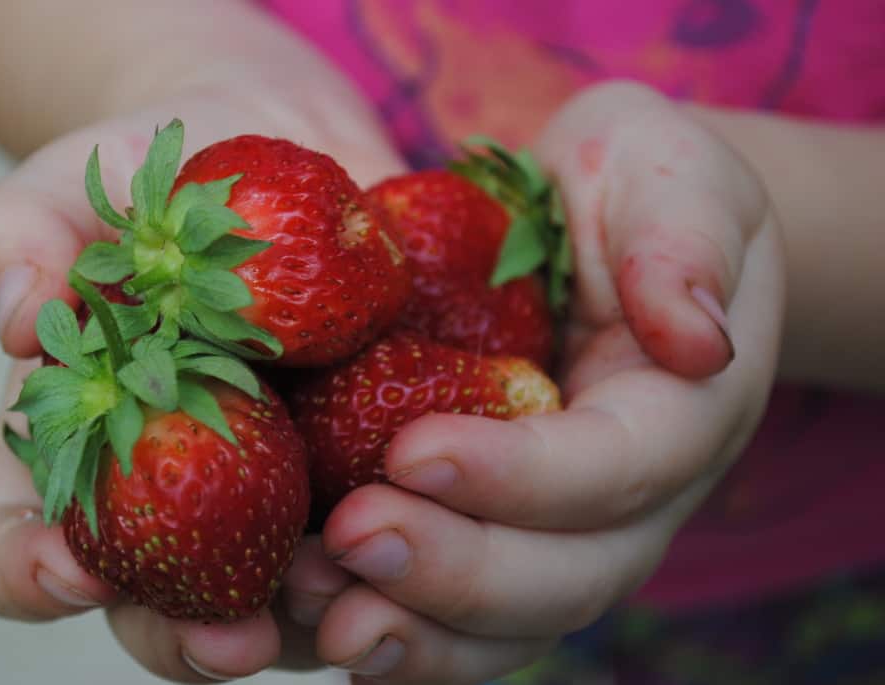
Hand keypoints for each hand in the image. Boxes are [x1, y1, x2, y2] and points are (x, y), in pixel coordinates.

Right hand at [0, 89, 403, 681]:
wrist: (280, 163)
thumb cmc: (156, 187)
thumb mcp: (75, 190)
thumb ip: (20, 238)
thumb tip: (19, 314)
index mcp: (78, 452)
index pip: (10, 549)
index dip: (26, 575)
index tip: (71, 570)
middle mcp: (176, 497)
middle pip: (160, 613)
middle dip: (192, 641)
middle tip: (237, 639)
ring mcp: (277, 495)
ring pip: (286, 601)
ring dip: (317, 615)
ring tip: (353, 584)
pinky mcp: (366, 466)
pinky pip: (390, 527)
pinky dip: (413, 538)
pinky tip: (443, 514)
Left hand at [281, 81, 785, 683]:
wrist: (602, 232)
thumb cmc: (632, 190)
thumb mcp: (668, 176)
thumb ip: (683, 241)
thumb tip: (698, 337)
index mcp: (681, 410)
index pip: (617, 467)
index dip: (521, 476)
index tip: (412, 449)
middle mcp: (630, 498)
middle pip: (567, 576)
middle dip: (458, 572)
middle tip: (350, 537)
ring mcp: (566, 530)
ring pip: (511, 623)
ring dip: (417, 631)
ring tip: (318, 606)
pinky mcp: (499, 532)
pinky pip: (459, 616)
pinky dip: (394, 628)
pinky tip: (309, 612)